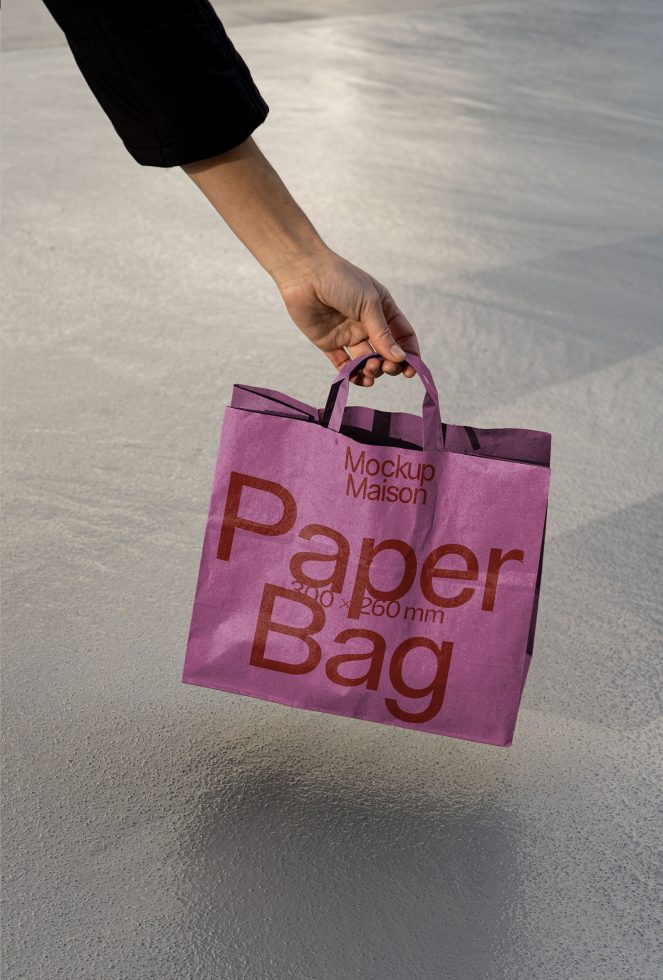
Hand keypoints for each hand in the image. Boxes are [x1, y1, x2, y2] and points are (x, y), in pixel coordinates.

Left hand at [274, 246, 420, 385]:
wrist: (304, 274)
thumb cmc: (340, 280)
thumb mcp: (369, 304)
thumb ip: (382, 332)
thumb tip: (400, 358)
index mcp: (382, 309)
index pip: (402, 335)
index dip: (410, 353)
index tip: (411, 370)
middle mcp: (367, 323)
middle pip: (385, 352)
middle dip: (390, 364)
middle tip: (386, 367)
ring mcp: (348, 334)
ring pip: (366, 361)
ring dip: (372, 370)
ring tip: (371, 367)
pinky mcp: (329, 343)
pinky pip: (344, 364)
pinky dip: (353, 375)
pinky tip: (360, 378)